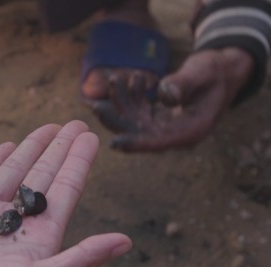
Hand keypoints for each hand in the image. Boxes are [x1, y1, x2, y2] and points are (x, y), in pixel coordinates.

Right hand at [0, 121, 130, 266]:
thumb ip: (82, 259)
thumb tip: (126, 241)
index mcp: (37, 244)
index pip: (64, 194)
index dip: (78, 164)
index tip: (91, 138)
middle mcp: (12, 228)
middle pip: (43, 179)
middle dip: (60, 151)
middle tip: (76, 123)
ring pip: (12, 174)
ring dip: (32, 150)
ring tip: (49, 127)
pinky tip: (9, 146)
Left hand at [91, 47, 253, 151]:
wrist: (223, 70)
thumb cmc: (217, 72)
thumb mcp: (204, 73)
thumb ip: (184, 84)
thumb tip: (165, 96)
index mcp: (191, 131)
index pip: (159, 142)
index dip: (137, 143)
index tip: (115, 143)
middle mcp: (174, 133)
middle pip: (139, 133)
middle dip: (116, 120)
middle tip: (95, 107)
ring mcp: (163, 126)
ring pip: (133, 119)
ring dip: (121, 101)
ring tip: (116, 78)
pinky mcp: (156, 116)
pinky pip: (136, 109)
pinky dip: (131, 95)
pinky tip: (135, 77)